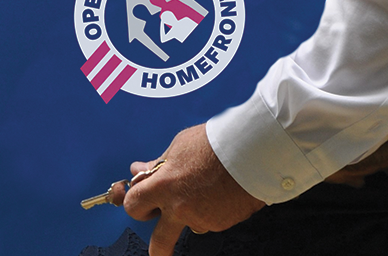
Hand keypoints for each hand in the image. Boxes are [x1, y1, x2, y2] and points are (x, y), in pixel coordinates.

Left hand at [120, 124, 266, 255]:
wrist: (254, 149)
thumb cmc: (216, 142)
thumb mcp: (179, 145)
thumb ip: (158, 164)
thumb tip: (140, 171)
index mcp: (164, 186)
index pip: (133, 205)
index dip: (134, 202)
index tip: (140, 200)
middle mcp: (180, 208)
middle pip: (159, 243)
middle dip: (157, 249)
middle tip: (160, 248)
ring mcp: (202, 219)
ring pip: (190, 224)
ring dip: (193, 213)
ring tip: (207, 188)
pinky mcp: (222, 222)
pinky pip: (211, 219)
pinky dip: (213, 208)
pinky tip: (221, 189)